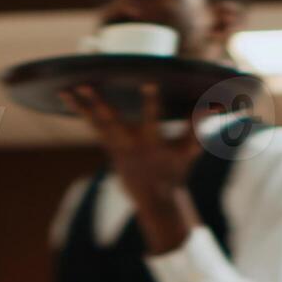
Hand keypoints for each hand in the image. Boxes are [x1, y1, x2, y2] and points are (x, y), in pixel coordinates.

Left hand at [62, 82, 205, 255]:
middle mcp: (130, 143)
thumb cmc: (175, 169)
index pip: (153, 119)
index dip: (151, 102)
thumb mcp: (189, 149)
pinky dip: (79, 110)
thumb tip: (217, 103)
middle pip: (111, 121)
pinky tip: (65, 95)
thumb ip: (199, 125)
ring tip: (64, 88)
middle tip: (86, 85)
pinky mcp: (107, 144)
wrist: (154, 197)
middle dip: (99, 103)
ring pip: (95, 122)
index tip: (148, 84)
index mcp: (152, 143)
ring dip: (79, 105)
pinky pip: (90, 124)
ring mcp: (115, 145)